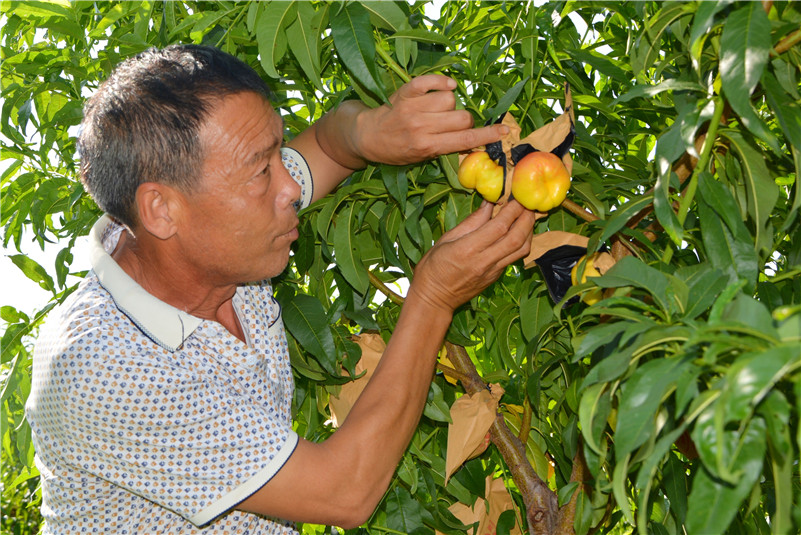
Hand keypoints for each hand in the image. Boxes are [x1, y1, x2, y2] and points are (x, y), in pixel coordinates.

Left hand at [352, 75, 508, 165]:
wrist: (366, 137)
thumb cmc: (396, 151)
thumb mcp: (421, 158)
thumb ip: (446, 149)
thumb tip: (473, 141)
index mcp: (427, 147)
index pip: (465, 140)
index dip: (488, 135)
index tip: (504, 131)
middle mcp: (421, 127)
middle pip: (462, 117)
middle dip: (465, 120)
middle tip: (453, 124)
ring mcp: (413, 108)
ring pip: (450, 99)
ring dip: (450, 103)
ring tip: (437, 110)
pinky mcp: (406, 92)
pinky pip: (432, 81)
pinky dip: (442, 81)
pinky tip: (446, 86)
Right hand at [409, 201, 535, 313]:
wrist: (434, 299)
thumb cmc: (433, 267)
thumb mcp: (446, 239)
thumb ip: (471, 222)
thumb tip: (489, 204)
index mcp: (468, 249)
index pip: (498, 226)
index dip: (512, 209)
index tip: (516, 195)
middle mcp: (484, 261)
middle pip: (516, 237)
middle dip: (526, 217)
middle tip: (528, 202)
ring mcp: (493, 271)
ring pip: (521, 249)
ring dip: (529, 230)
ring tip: (527, 215)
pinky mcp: (496, 277)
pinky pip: (515, 257)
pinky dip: (522, 241)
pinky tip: (519, 231)